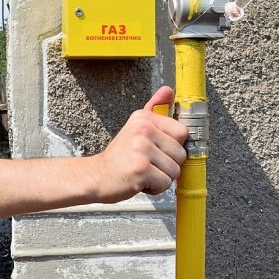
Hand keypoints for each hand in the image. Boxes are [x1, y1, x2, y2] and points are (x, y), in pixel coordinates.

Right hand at [94, 86, 187, 202]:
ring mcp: (142, 149)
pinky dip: (155, 188)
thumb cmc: (119, 156)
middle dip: (168, 165)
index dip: (173, 146)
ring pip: (175, 170)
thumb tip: (169, 89)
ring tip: (144, 172)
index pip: (182, 132)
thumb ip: (154, 109)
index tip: (157, 150)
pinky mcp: (141, 169)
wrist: (96, 175)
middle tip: (148, 164)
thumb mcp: (135, 127)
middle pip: (181, 154)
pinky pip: (165, 183)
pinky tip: (140, 182)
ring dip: (162, 177)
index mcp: (144, 119)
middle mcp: (143, 130)